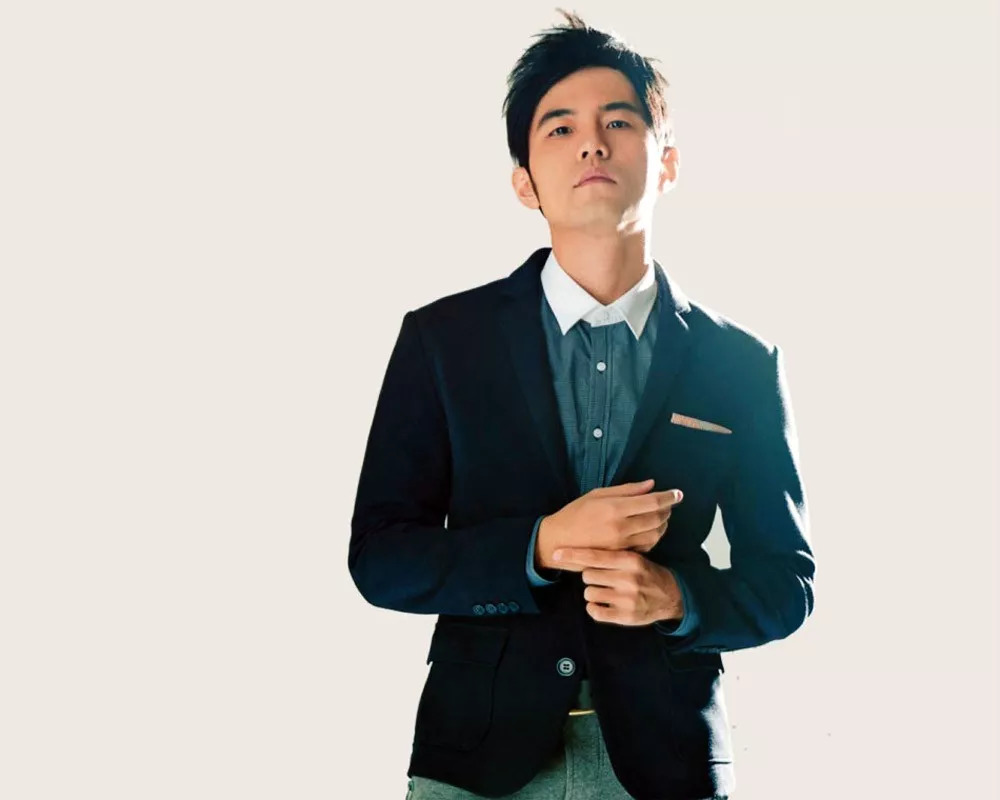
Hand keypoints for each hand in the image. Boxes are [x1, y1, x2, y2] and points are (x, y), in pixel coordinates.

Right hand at [535, 479, 682, 570]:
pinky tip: (649, 530)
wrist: (558, 541)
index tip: (678, 493)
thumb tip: (651, 485)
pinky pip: (646, 547)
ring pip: (656, 534)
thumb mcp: (597, 494)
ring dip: (663, 524)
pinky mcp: (621, 555)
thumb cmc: (575, 513)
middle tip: (668, 503)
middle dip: (667, 509)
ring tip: (660, 516)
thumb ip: (626, 490)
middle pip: (658, 518)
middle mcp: (621, 527)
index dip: (669, 497)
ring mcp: (622, 544)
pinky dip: (653, 537)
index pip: (652, 502)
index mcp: (615, 508)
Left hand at [552, 547, 683, 625]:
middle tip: (601, 578)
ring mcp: (626, 599)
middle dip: (590, 576)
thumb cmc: (645, 573)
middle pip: (588, 575)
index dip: (573, 554)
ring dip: (592, 592)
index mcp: (629, 560)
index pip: (594, 555)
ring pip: (589, 593)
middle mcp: (628, 578)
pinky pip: (595, 611)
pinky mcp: (625, 616)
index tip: (556, 553)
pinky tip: (603, 605)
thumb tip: (581, 549)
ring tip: (605, 591)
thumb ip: (612, 554)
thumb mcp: (633, 558)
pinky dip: (594, 608)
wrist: (670, 596)